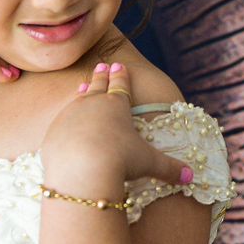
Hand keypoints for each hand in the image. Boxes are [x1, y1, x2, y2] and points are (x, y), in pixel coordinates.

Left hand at [40, 62, 191, 197]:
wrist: (80, 169)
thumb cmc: (119, 161)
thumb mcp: (148, 164)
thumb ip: (168, 169)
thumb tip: (190, 177)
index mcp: (116, 105)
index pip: (120, 86)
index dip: (121, 76)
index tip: (120, 65)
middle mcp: (92, 104)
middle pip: (98, 85)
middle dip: (101, 75)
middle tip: (102, 65)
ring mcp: (70, 115)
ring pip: (78, 99)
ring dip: (83, 91)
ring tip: (83, 85)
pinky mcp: (54, 130)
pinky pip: (61, 120)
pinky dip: (65, 117)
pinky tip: (65, 118)